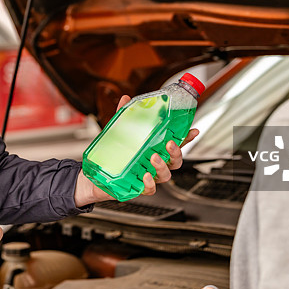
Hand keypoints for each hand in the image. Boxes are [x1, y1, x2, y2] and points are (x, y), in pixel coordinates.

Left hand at [75, 95, 199, 205]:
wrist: (94, 177)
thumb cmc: (112, 155)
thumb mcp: (118, 133)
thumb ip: (123, 116)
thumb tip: (126, 98)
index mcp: (154, 149)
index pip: (175, 144)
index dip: (186, 138)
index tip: (193, 130)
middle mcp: (155, 164)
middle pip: (176, 161)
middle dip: (176, 152)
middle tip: (169, 144)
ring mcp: (149, 177)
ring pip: (165, 175)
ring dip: (162, 166)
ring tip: (153, 157)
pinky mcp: (138, 188)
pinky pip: (150, 189)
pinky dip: (150, 184)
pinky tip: (146, 176)